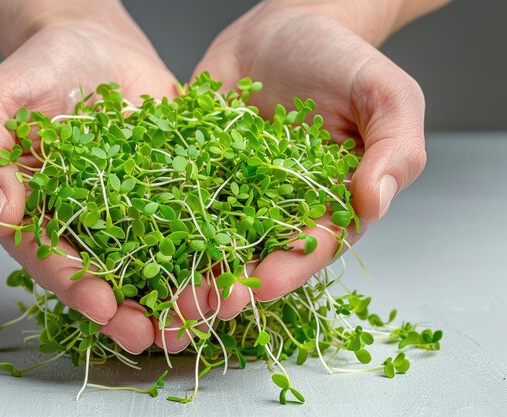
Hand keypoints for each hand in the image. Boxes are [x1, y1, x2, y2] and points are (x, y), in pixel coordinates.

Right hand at [0, 1, 177, 353]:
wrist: (93, 42)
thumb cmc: (37, 68)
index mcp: (36, 211)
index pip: (49, 257)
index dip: (73, 284)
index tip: (101, 306)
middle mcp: (82, 220)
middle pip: (102, 274)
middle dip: (127, 310)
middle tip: (153, 336)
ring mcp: (128, 208)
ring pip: (148, 260)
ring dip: (170, 294)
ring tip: (195, 317)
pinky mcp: (167, 190)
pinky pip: (187, 222)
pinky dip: (207, 247)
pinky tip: (226, 269)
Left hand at [184, 1, 426, 311]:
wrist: (286, 26)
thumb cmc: (341, 58)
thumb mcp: (385, 94)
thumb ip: (395, 147)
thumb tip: (375, 201)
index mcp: (328, 202)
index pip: (311, 247)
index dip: (288, 270)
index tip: (261, 285)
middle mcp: (279, 205)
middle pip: (255, 255)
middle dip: (229, 284)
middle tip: (201, 306)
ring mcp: (234, 189)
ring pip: (211, 237)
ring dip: (187, 268)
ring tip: (163, 293)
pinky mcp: (198, 168)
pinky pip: (177, 195)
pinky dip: (157, 219)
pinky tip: (134, 239)